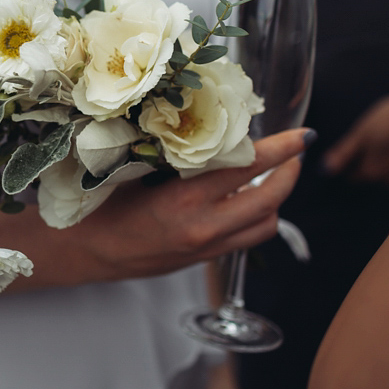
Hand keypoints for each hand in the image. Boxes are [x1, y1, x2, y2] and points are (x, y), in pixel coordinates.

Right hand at [92, 128, 311, 278]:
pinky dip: (253, 217)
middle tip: (295, 153)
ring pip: (265, 227)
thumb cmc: (101, 205)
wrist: (85, 251)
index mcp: (184, 200)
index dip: (282, 150)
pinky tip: (241, 199)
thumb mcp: (135, 169)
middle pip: (270, 203)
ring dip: (275, 201)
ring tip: (270, 176)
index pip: (248, 169)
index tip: (303, 135)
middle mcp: (202, 228)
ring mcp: (205, 249)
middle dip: (291, 174)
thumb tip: (210, 127)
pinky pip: (244, 239)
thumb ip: (176, 154)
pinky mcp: (202, 261)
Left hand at [323, 93, 388, 184]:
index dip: (349, 164)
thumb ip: (343, 154)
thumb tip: (324, 170)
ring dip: (387, 161)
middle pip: (372, 175)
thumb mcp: (362, 132)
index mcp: (372, 172)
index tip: (353, 151)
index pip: (354, 177)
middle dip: (370, 162)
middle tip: (375, 140)